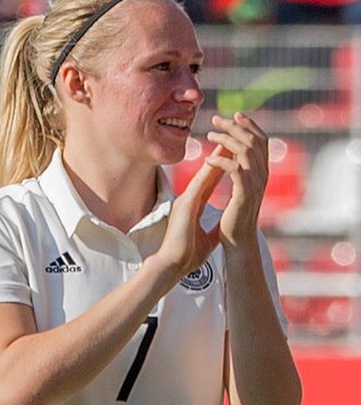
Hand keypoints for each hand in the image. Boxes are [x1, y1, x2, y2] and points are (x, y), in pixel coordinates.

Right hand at [158, 149, 225, 279]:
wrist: (172, 265)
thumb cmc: (186, 256)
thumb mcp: (206, 241)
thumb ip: (213, 230)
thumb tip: (223, 228)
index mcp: (194, 207)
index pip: (210, 183)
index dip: (221, 168)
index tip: (232, 156)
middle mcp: (189, 199)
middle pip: (208, 174)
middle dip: (220, 156)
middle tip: (231, 139)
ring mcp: (186, 200)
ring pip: (204, 174)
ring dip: (216, 158)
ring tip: (227, 142)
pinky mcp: (185, 205)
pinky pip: (199, 184)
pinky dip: (209, 171)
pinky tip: (218, 160)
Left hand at [205, 111, 268, 248]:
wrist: (238, 242)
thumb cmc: (235, 217)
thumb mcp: (241, 189)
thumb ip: (242, 171)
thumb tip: (235, 155)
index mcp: (262, 172)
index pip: (261, 140)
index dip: (249, 125)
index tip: (234, 115)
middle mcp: (262, 175)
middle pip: (253, 140)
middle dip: (235, 126)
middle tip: (216, 119)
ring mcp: (255, 184)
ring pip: (244, 151)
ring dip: (226, 139)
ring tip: (209, 135)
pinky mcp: (244, 194)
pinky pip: (234, 170)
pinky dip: (221, 161)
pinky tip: (207, 159)